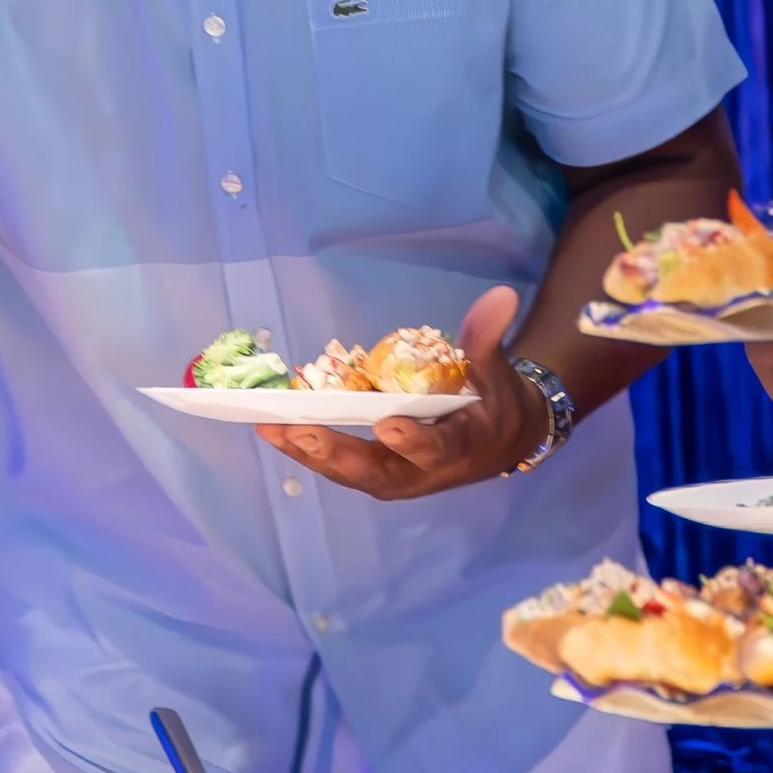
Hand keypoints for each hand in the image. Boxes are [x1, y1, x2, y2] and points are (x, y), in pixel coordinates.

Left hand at [262, 287, 542, 503]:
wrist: (500, 442)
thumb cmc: (496, 403)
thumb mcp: (497, 371)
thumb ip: (488, 337)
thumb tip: (501, 295)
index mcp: (461, 448)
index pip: (438, 449)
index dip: (414, 441)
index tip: (388, 425)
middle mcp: (425, 472)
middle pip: (378, 472)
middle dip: (337, 453)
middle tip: (299, 431)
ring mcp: (399, 477)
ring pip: (351, 473)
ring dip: (311, 455)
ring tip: (272, 430)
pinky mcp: (380, 473)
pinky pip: (342, 467)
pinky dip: (310, 452)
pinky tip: (277, 431)